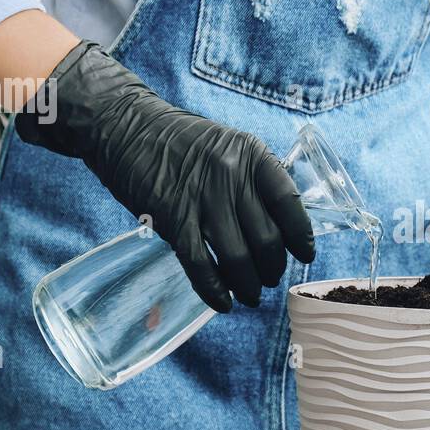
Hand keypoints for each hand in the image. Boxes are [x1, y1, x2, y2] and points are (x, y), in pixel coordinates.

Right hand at [15, 42, 314, 311]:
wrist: (125, 126)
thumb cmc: (180, 141)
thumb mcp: (227, 146)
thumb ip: (252, 179)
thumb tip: (278, 224)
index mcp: (252, 155)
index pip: (290, 204)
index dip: (301, 236)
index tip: (305, 255)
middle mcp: (232, 176)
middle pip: (267, 239)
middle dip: (273, 268)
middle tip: (270, 278)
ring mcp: (202, 199)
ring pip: (238, 259)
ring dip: (249, 286)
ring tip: (251, 295)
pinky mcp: (172, 219)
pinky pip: (201, 266)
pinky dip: (215, 291)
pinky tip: (224, 303)